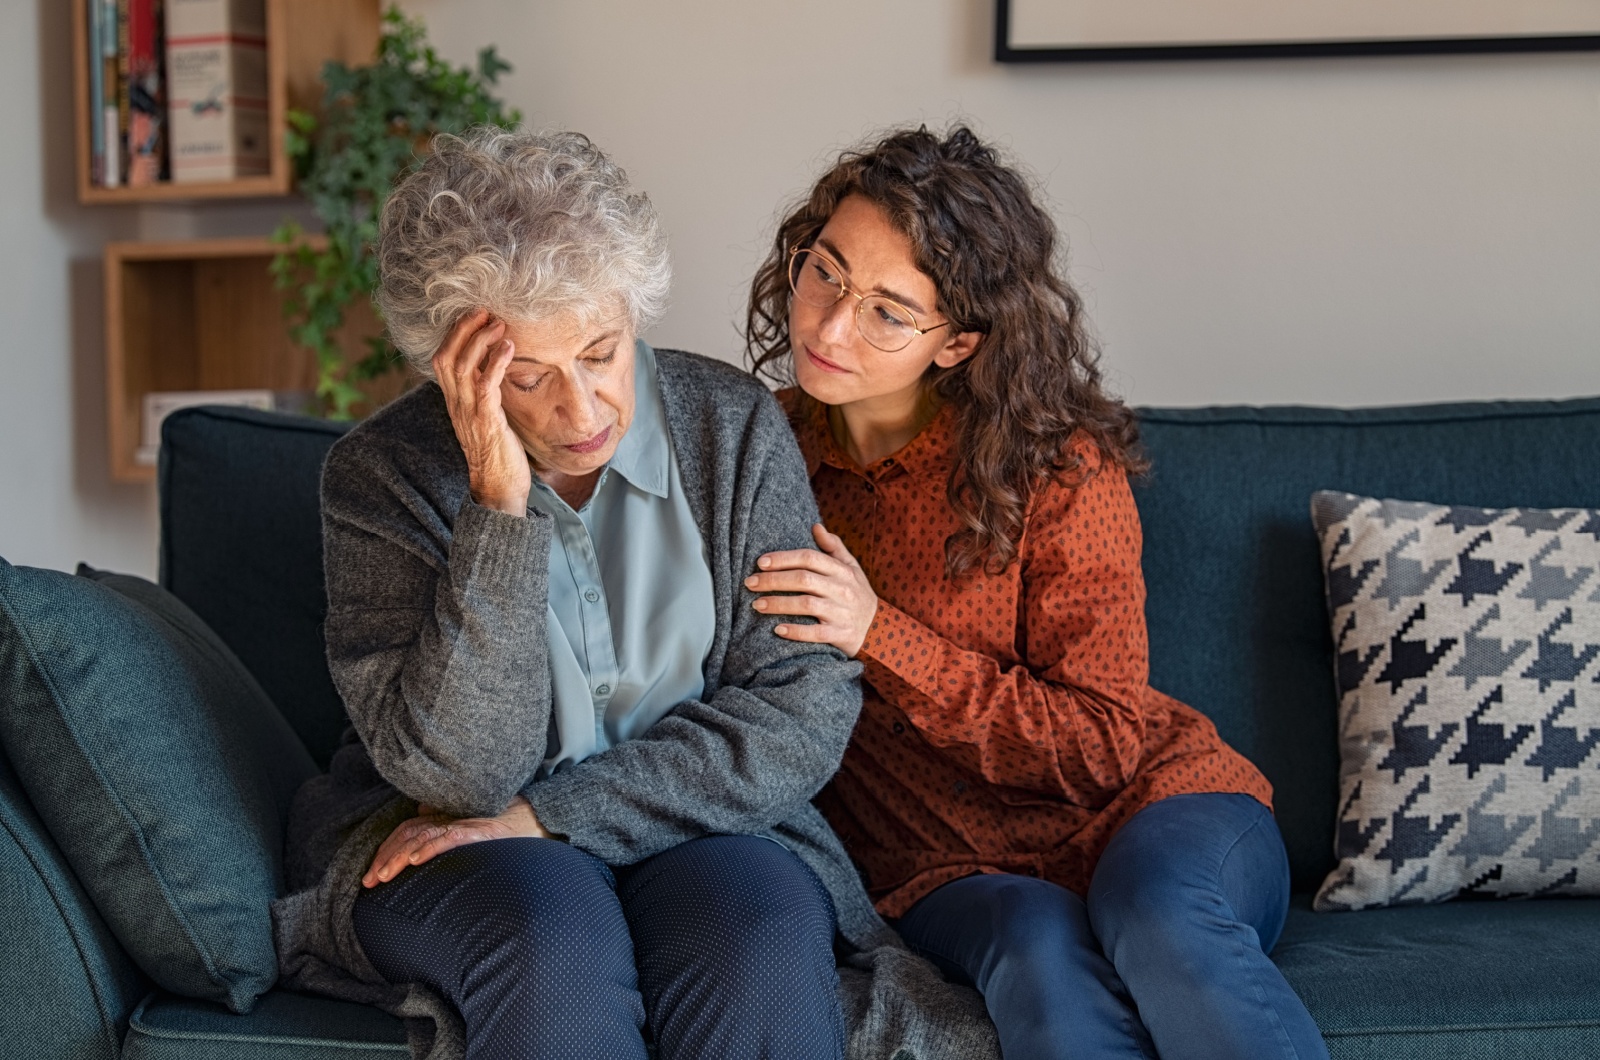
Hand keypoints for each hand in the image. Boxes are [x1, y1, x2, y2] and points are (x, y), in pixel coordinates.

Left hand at [362, 795, 554, 887]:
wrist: (536, 821)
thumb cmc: (503, 831)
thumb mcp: (468, 830)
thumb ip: (445, 827)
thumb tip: (421, 819)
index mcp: (444, 819)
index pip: (406, 831)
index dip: (386, 850)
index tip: (371, 875)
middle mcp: (449, 819)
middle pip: (407, 834)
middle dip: (384, 858)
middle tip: (369, 881)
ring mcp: (463, 824)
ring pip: (422, 837)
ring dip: (399, 857)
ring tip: (383, 876)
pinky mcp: (478, 832)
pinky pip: (448, 837)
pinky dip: (430, 848)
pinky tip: (416, 861)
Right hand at [432, 309, 530, 515]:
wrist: (500, 488)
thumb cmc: (498, 452)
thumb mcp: (487, 417)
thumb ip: (485, 394)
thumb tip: (496, 370)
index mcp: (454, 402)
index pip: (442, 359)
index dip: (454, 334)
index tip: (474, 316)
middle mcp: (456, 404)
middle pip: (447, 356)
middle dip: (463, 329)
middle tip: (484, 311)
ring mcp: (469, 413)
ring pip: (462, 367)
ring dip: (480, 341)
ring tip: (499, 324)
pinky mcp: (487, 422)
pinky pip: (485, 386)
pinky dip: (496, 363)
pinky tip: (509, 348)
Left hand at [746, 523, 877, 657]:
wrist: (880, 630)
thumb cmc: (858, 594)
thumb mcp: (852, 568)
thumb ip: (834, 547)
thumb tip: (816, 526)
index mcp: (842, 570)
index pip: (809, 558)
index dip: (783, 558)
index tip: (760, 562)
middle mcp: (842, 589)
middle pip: (803, 579)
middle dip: (773, 580)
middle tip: (750, 583)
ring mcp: (841, 613)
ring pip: (806, 605)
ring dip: (779, 604)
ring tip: (757, 605)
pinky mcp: (840, 635)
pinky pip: (815, 634)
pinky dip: (796, 632)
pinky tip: (777, 629)